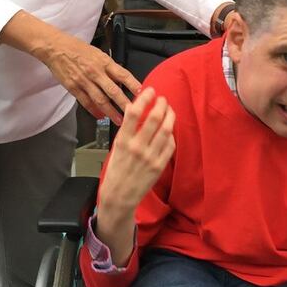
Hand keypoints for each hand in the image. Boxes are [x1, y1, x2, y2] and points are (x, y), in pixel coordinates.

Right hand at [44, 34, 140, 124]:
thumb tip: (122, 80)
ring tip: (119, 121)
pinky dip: (94, 111)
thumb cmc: (77, 49)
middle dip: (125, 104)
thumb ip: (110, 67)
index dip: (134, 85)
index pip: (123, 75)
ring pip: (100, 100)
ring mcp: (84, 81)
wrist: (56, 48)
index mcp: (104, 62)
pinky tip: (100, 116)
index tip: (143, 94)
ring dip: (111, 112)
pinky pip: (86, 102)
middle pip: (113, 91)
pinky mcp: (73, 87)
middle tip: (134, 114)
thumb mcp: (98, 53)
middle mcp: (95, 72)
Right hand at [97, 89, 174, 257]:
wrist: (120, 195)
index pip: (134, 112)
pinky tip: (168, 130)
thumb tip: (132, 108)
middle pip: (154, 118)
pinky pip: (170, 145)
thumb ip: (126, 129)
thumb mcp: (116, 146)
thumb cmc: (116, 169)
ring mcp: (150, 157)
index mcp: (123, 140)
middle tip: (163, 99)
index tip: (150, 91)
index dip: (144, 98)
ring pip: (166, 130)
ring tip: (169, 109)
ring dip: (170, 116)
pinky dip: (170, 135)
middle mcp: (137, 147)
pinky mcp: (159, 165)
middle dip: (161, 104)